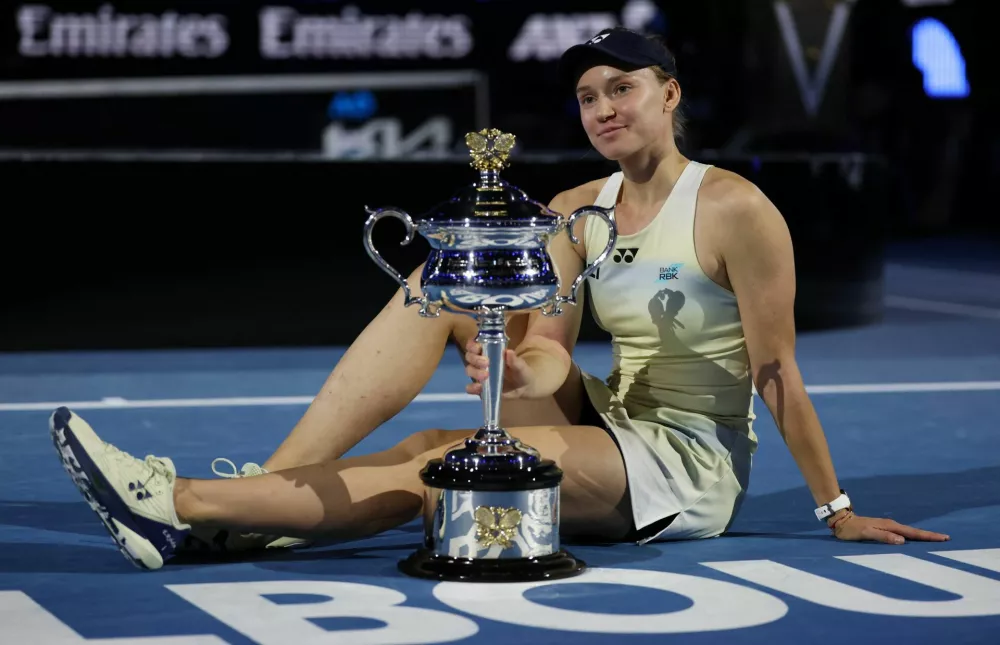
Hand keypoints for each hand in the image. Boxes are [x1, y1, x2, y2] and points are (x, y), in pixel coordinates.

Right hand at [464, 340, 535, 398]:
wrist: (525, 389)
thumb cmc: (521, 372)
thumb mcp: (521, 366)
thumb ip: (515, 360)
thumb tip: (509, 352)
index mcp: (489, 351)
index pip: (474, 344)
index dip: (472, 345)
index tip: (478, 348)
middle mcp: (481, 362)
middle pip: (470, 356)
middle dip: (475, 359)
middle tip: (486, 362)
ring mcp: (480, 375)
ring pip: (469, 370)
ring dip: (475, 372)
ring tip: (486, 376)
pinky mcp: (481, 388)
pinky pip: (471, 387)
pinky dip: (472, 388)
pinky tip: (479, 388)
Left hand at [831, 511, 949, 544]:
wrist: (841, 521)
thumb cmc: (851, 530)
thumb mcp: (866, 533)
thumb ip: (883, 537)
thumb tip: (902, 541)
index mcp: (890, 526)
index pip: (913, 533)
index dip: (928, 536)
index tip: (944, 537)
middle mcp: (891, 525)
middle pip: (914, 532)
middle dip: (930, 535)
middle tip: (946, 538)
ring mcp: (888, 527)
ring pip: (909, 532)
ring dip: (922, 536)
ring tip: (935, 540)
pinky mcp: (884, 529)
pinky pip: (902, 533)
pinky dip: (912, 536)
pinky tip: (914, 540)